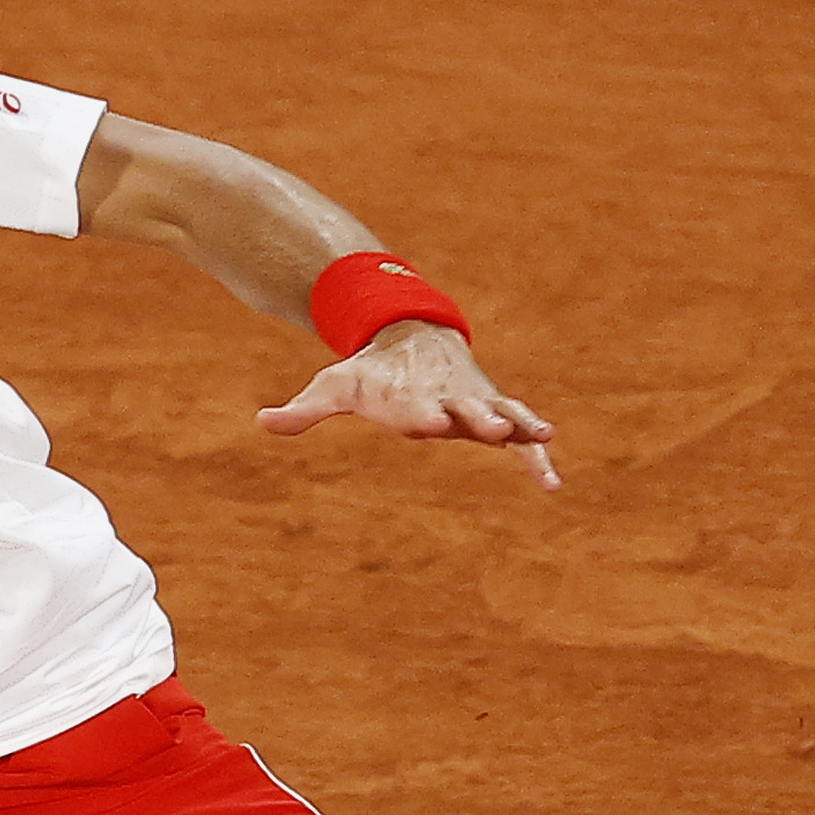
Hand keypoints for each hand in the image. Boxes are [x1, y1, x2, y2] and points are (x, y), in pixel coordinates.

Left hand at [258, 323, 560, 489]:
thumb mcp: (333, 385)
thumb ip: (303, 410)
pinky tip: (553, 483)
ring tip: (545, 438)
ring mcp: (475, 402)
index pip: (416, 407)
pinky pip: (520, 434)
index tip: (433, 421)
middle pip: (467, 408)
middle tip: (497, 428)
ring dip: (521, 426)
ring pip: (504, 413)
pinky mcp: (493, 410)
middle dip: (481, 417)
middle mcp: (448, 397)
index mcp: (410, 395)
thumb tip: (261, 422)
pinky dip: (536, 455)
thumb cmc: (368, 370)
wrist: (411, 332)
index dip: (423, 414)